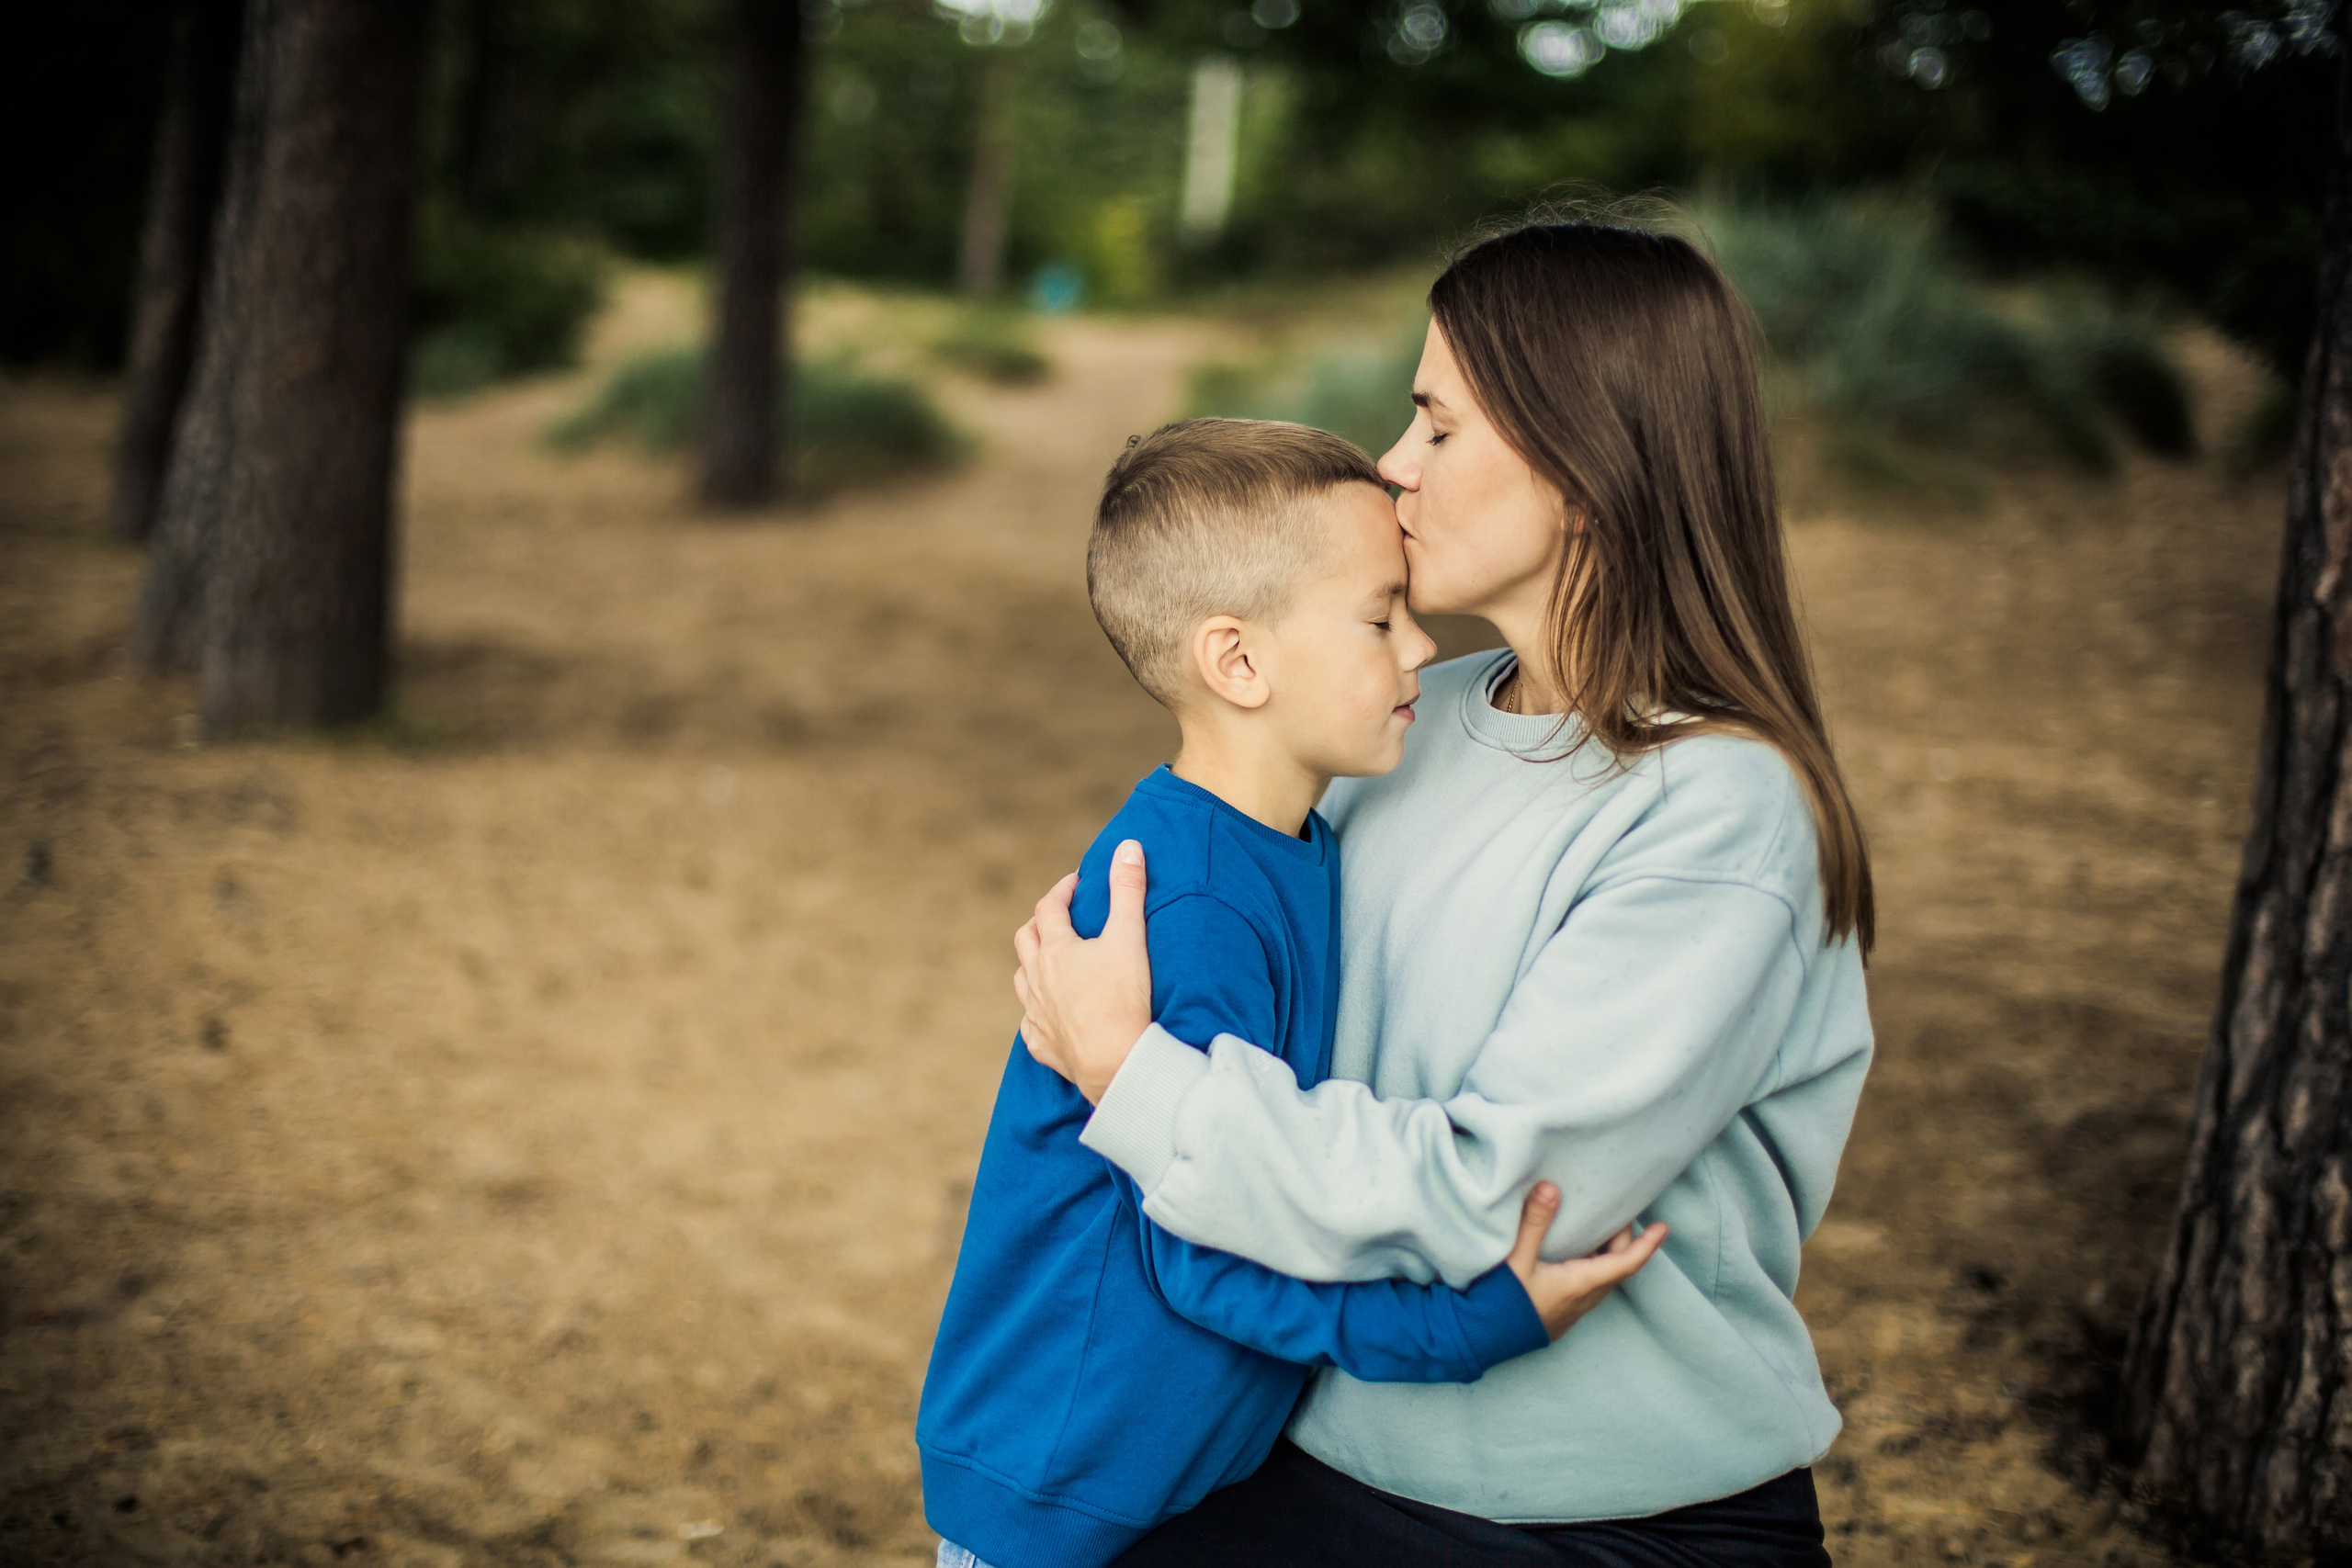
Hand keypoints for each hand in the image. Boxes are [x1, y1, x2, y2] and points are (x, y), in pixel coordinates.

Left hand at [1013, 840, 1153, 1103]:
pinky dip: (1037, 1011)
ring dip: (1032, 965)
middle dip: (1040, 923)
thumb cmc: (1123, 998)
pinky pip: (1029, 1023)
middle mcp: (1037, 979)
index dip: (1061, 891)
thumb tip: (1128, 845)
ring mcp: (1036, 1013)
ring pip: (1021, 979)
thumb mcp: (1130, 937)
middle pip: (1026, 940)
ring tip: (1051, 963)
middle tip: (1060, 918)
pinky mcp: (1041, 1043)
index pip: (1049, 907)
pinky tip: (1049, 1014)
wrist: (1115, 1062)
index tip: (1076, 884)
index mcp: (1056, 950)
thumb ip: (1128, 889)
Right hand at [1504, 1183, 1667, 1339]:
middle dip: (1624, 1241)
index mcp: (1580, 1283)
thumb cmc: (1500, 1302)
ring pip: (1602, 1280)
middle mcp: (1582, 1299)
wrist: (1480, 1340)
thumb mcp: (1515, 1258)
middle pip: (1615, 1267)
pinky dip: (1592, 1266)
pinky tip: (1575, 1255)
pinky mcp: (1559, 1314)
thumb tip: (1551, 1188)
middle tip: (1619, 1213)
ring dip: (1608, 1255)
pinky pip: (1587, 1288)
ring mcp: (1571, 1310)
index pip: (1625, 1262)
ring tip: (1600, 1230)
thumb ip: (1534, 1223)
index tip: (1663, 1227)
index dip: (1646, 1245)